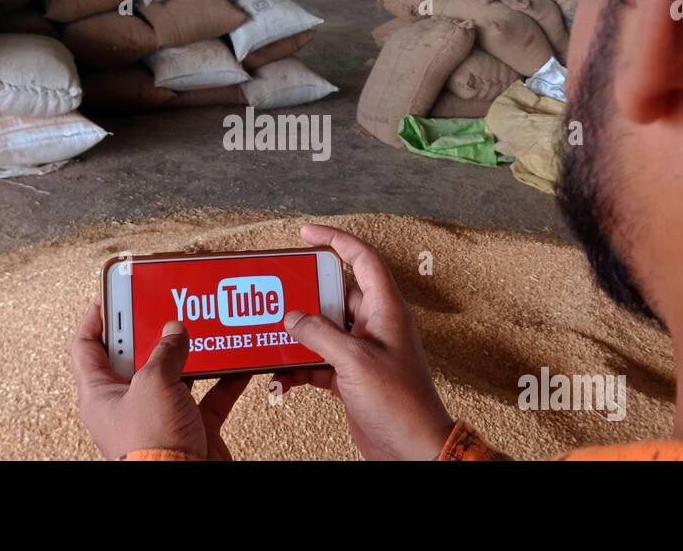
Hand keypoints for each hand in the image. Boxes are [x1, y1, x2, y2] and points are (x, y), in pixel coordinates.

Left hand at [71, 303, 250, 459]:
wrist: (186, 484)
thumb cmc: (152, 447)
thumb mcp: (153, 384)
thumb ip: (165, 352)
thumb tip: (173, 331)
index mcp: (100, 395)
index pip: (86, 348)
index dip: (96, 318)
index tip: (111, 295)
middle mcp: (126, 406)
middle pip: (133, 358)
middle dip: (150, 332)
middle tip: (161, 306)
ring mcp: (158, 417)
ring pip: (173, 376)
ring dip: (188, 354)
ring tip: (199, 328)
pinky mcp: (188, 428)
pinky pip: (206, 397)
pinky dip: (222, 381)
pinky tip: (234, 364)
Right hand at [274, 225, 453, 459]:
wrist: (410, 448)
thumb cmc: (401, 403)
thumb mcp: (354, 361)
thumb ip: (320, 335)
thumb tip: (293, 317)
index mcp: (386, 310)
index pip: (362, 259)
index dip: (335, 239)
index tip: (306, 233)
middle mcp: (375, 326)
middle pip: (335, 294)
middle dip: (305, 294)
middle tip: (278, 290)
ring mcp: (362, 351)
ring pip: (322, 330)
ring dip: (297, 336)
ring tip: (271, 335)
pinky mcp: (351, 376)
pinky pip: (318, 361)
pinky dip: (298, 367)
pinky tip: (281, 376)